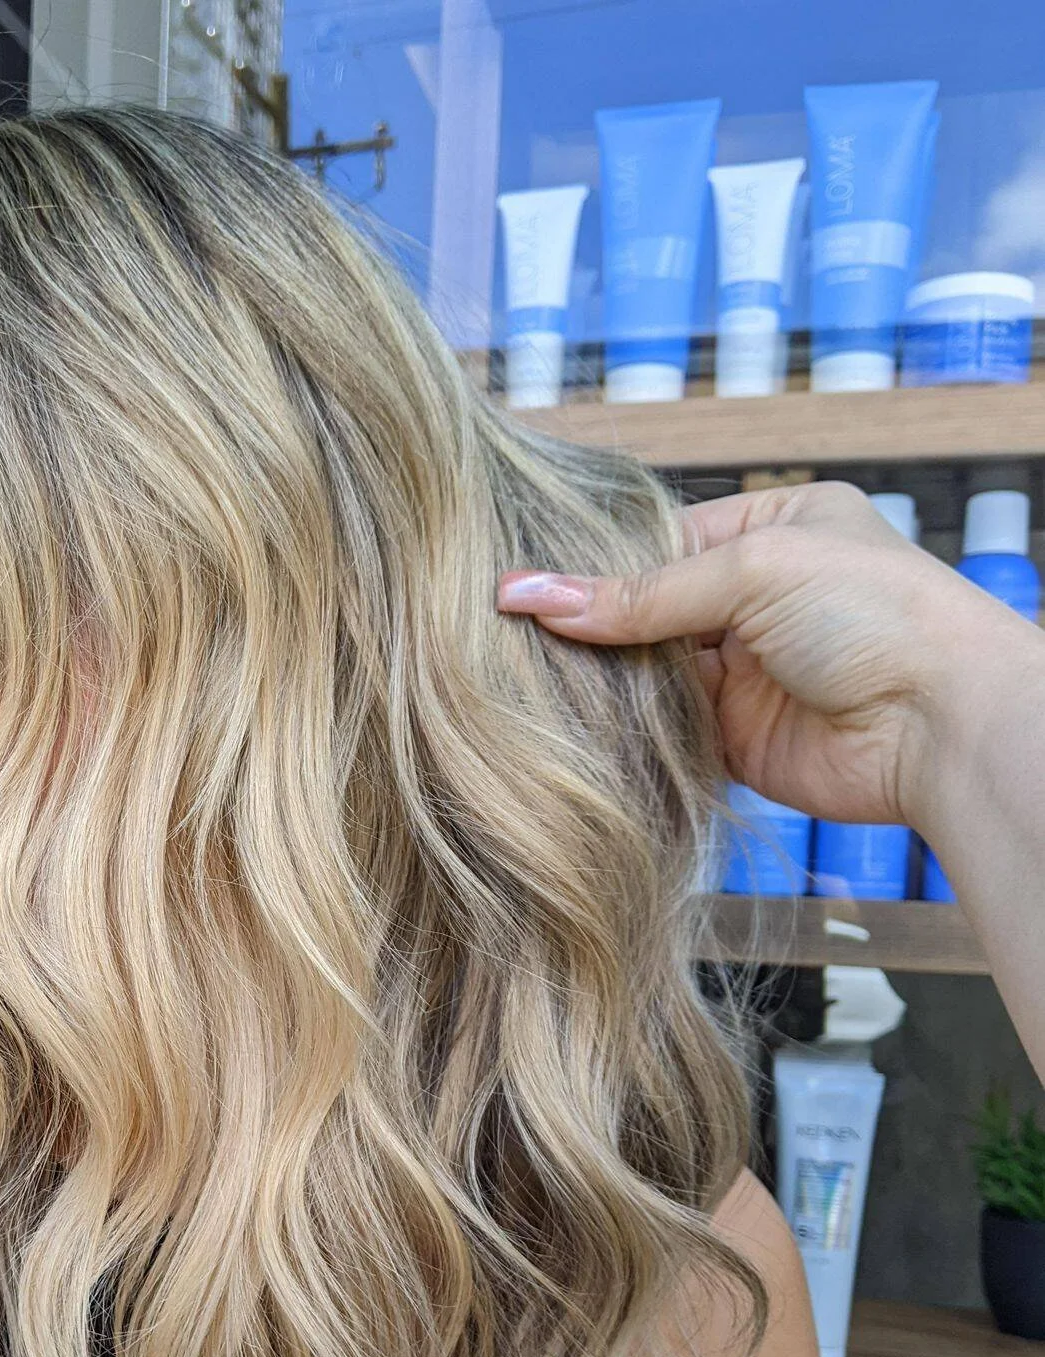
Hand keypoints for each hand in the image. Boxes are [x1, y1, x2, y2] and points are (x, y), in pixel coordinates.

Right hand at [496, 479, 1044, 833]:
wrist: (939, 723)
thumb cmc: (874, 614)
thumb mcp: (753, 572)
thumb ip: (639, 593)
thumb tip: (528, 595)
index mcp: (775, 527)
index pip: (661, 540)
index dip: (596, 563)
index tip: (524, 583)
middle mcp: (757, 597)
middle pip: (647, 607)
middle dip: (591, 622)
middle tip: (507, 632)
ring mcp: (745, 671)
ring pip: (648, 671)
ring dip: (601, 678)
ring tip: (521, 674)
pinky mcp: (734, 737)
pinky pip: (662, 729)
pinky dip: (623, 728)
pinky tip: (567, 721)